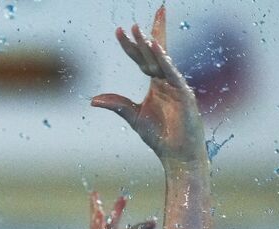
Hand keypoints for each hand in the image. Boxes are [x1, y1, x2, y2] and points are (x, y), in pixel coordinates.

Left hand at [91, 6, 206, 165]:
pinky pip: (172, 73)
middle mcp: (166, 80)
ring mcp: (176, 85)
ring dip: (151, 45)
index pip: (141, 58)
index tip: (120, 30)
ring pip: (161, 60)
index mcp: (156, 83)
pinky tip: (156, 47)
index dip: (131, 45)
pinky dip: (164, 60)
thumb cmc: (160, 136)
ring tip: (139, 30)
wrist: (177, 154)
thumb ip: (117, 105)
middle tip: (131, 24)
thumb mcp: (134, 117)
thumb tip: (94, 100)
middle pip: (152, 53)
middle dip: (142, 38)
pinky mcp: (184, 93)